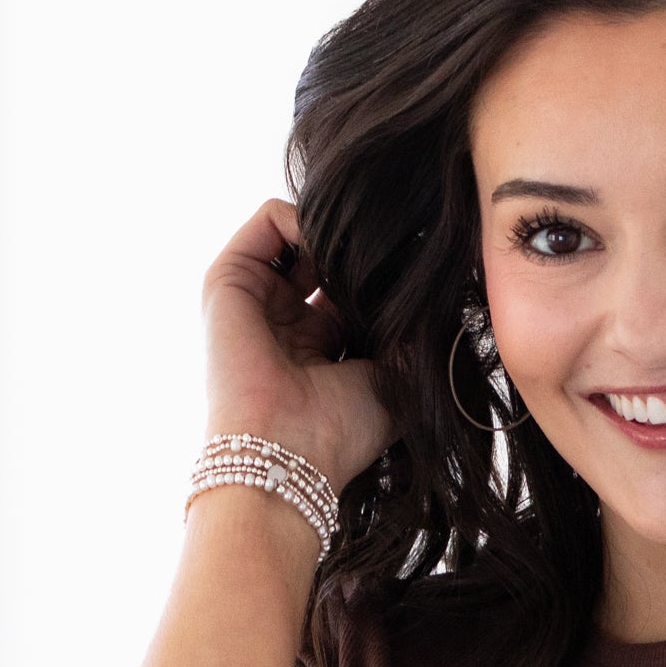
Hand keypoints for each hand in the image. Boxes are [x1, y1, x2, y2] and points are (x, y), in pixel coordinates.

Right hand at [201, 197, 393, 493]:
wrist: (288, 449)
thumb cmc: (340, 431)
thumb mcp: (394, 380)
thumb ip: (414, 334)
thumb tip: (435, 291)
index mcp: (321, 347)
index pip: (354, 289)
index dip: (383, 277)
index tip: (412, 278)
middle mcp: (286, 322)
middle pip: (328, 256)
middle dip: (360, 250)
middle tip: (389, 257)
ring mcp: (257, 300)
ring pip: (302, 234)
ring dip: (335, 232)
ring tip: (359, 253)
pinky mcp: (230, 280)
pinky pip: (271, 218)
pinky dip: (306, 217)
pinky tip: (332, 246)